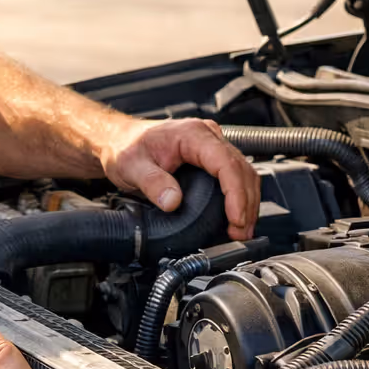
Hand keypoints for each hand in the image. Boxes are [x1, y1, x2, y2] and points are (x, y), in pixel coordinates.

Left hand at [100, 118, 259, 240]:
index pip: (226, 163)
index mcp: (192, 134)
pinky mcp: (212, 157)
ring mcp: (212, 145)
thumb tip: (173, 202)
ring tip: (242, 231)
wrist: (120, 140)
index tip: (236, 218)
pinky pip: (235, 175)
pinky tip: (237, 217)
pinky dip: (241, 197)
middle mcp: (208, 136)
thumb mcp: (131, 166)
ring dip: (248, 203)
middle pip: (242, 169)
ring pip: (244, 173)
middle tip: (241, 233)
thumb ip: (152, 183)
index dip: (236, 193)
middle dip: (247, 204)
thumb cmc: (126, 147)